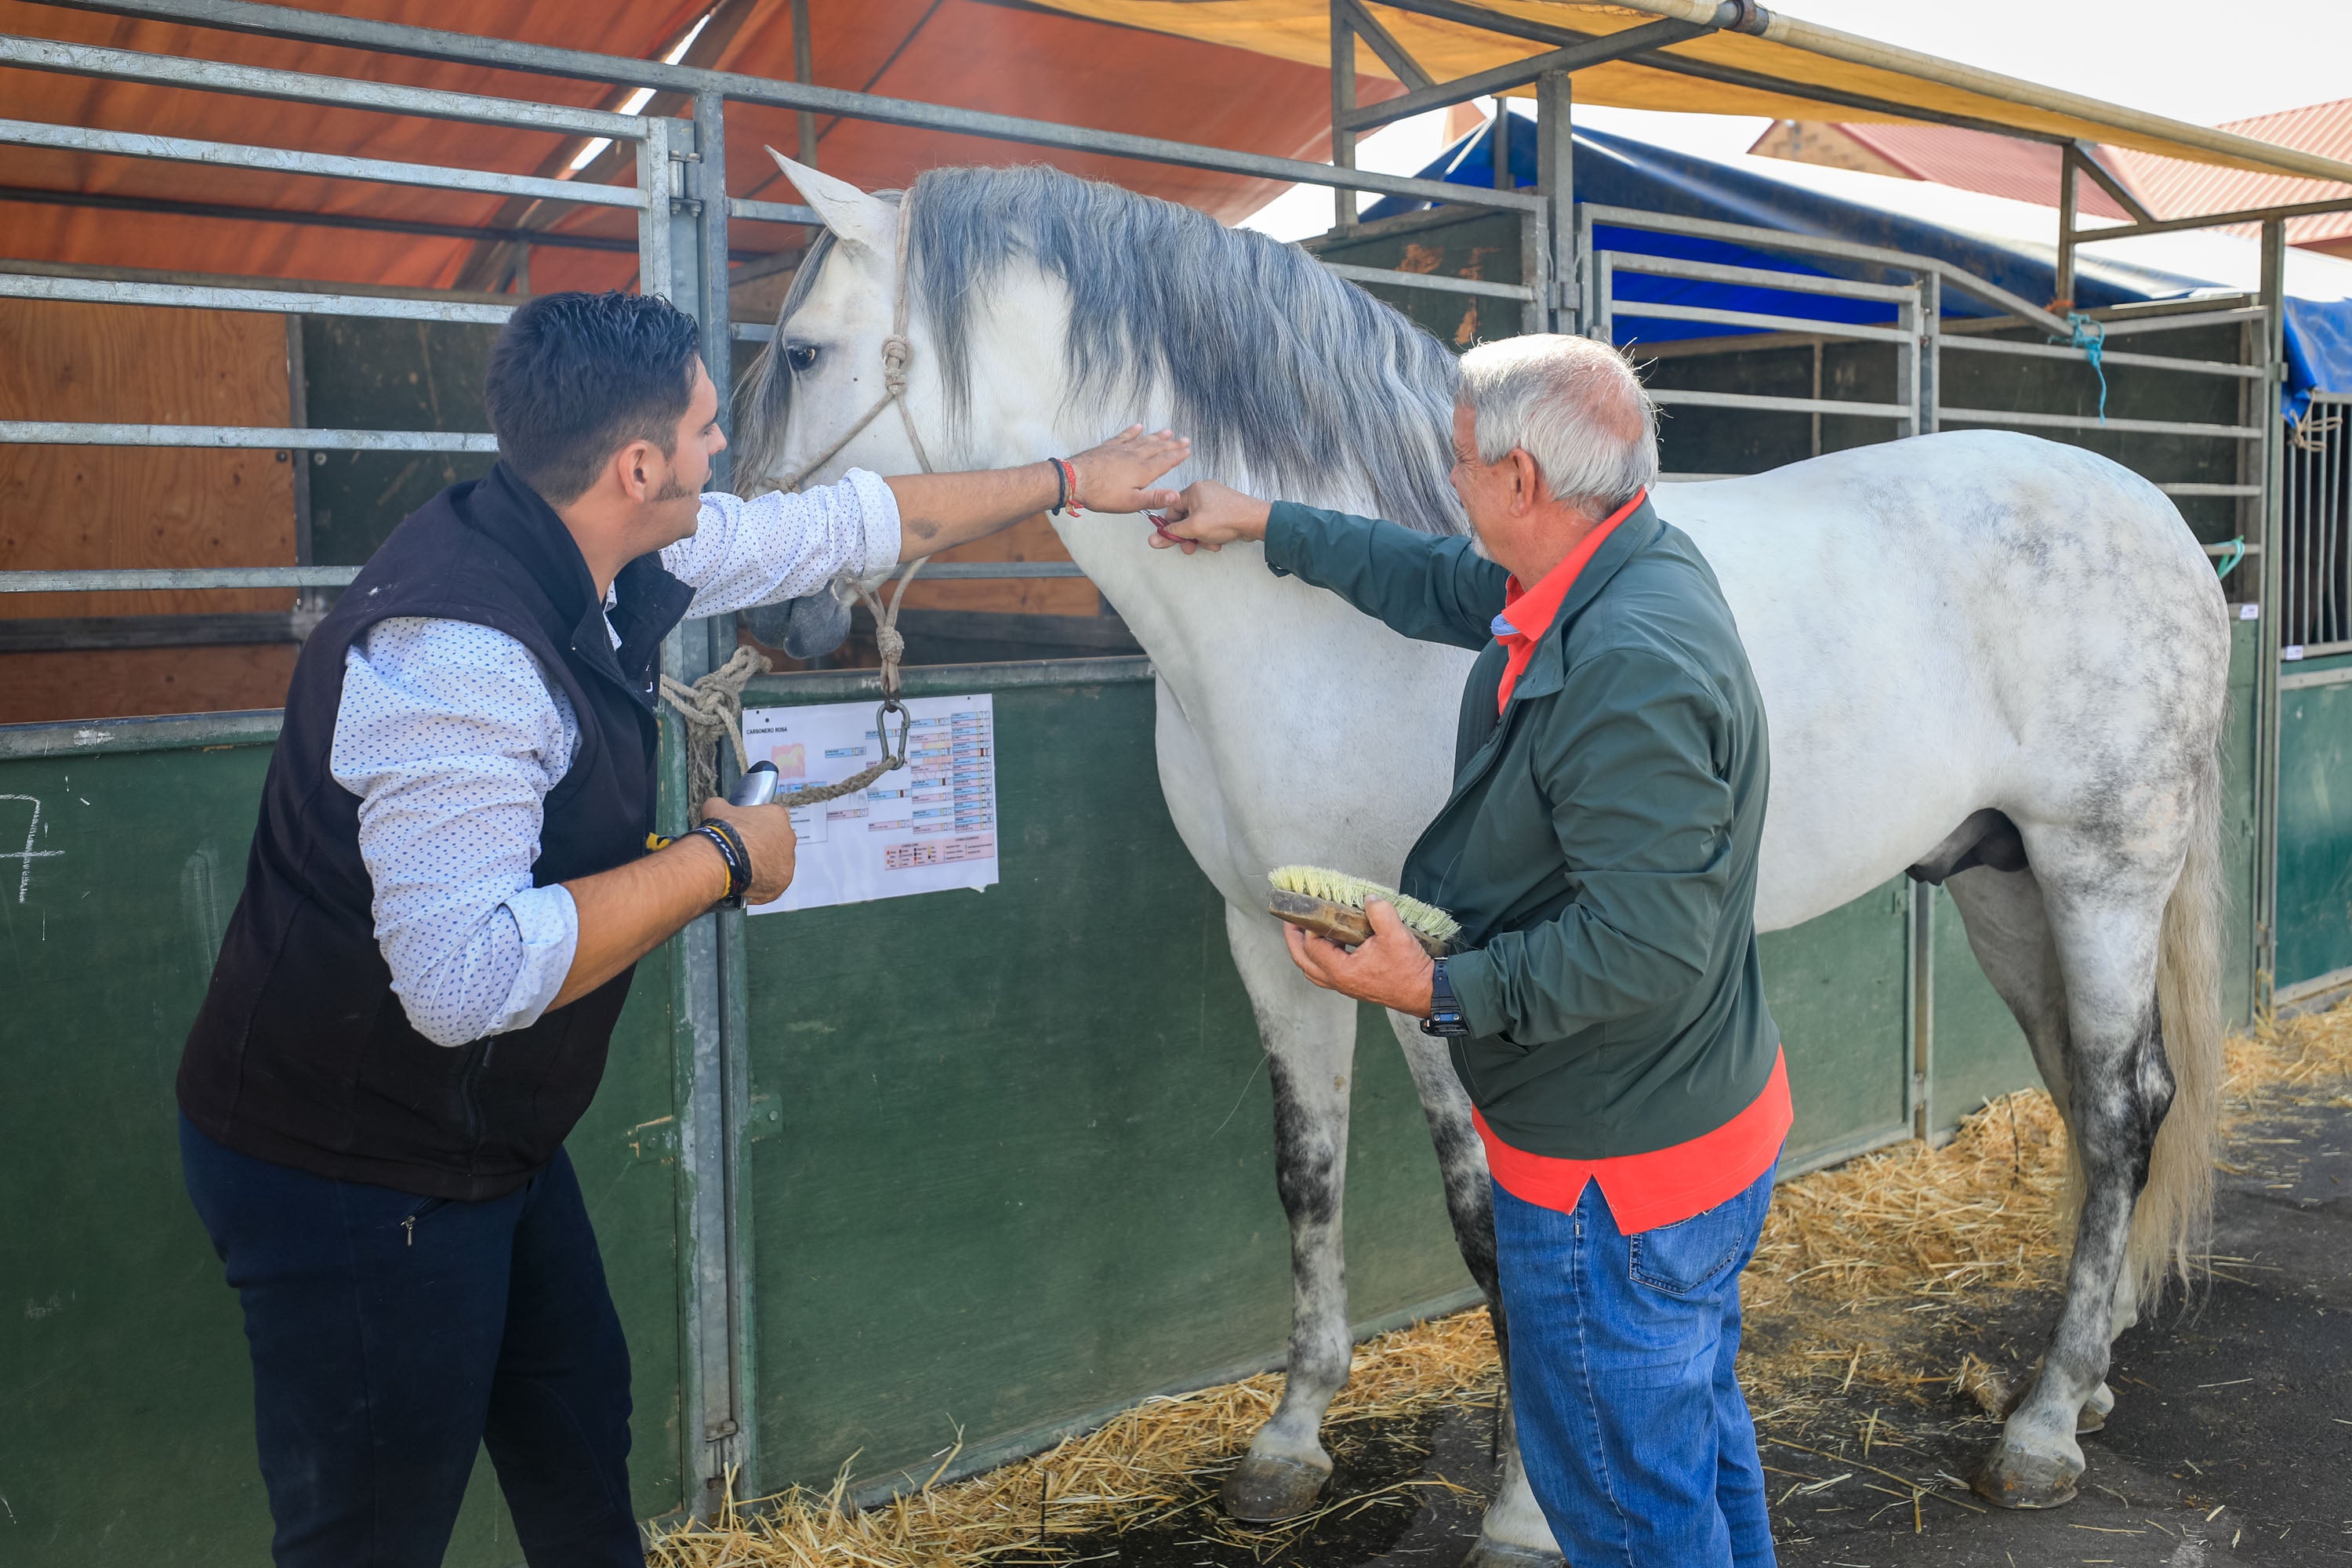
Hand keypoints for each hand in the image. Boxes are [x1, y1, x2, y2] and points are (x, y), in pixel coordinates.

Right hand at [701, 797, 798, 904]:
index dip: (754, 828)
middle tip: (743, 852)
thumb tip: (716, 806)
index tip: (744, 834)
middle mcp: (788, 837)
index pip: (770, 820)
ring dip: (764, 865)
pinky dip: (762, 883)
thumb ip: (722, 806)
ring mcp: (787, 860)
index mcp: (777, 816)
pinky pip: (773, 882)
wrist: (722, 859)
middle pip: (776, 842)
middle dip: (762, 847)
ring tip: (743, 869)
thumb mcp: (716, 808)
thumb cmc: (723, 833)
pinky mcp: (782, 881)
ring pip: (776, 863)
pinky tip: (747, 882)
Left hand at [1068, 425, 1189, 513]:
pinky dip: (1133, 431)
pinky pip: (1124, 436)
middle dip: (1172, 444)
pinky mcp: (1108, 447)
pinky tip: (1138, 426)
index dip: (1178, 456)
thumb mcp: (1131, 502)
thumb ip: (1154, 498)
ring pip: (1144, 440)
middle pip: (1158, 448)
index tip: (1188, 450)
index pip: (1165, 461)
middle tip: (1184, 439)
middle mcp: (1135, 456)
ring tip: (1168, 431)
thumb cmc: (1102, 494)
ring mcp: (1121, 449)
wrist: (1075, 478)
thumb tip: (1176, 496)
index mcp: (1143, 471)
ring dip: (1157, 436)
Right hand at [1148, 479, 1271, 553]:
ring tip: (1210, 543)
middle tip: (1190, 547)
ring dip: (1201, 536)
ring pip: (1199, 522)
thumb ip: (1173, 533)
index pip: (1172, 508)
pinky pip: (1210, 522)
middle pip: (1185, 516)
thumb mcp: (1194, 528)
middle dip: (1188, 535)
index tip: (1172, 538)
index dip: (1170, 525)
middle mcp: (1204, 491)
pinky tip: (1218, 540)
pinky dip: (1211, 533)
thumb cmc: (1228, 518)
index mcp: (1194, 490)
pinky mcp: (1224, 508)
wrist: (1255, 521)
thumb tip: (1155, 538)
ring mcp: (1215, 499)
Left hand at [1283, 899, 1436, 1015]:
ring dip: (1305, 951)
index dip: (1311, 927)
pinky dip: (1321, 958)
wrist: (1424, 992)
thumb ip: (1380, 912)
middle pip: (1303, 962)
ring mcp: (1345, 986)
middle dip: (1293, 940)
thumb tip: (1369, 898)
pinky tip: (1332, 942)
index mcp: (1341, 971)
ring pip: (1312, 970)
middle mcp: (1338, 981)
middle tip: (1291, 921)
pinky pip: (1326, 973)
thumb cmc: (1409, 969)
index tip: (1318, 911)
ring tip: (1307, 931)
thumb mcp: (1396, 935)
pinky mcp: (1354, 985)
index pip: (1312, 947)